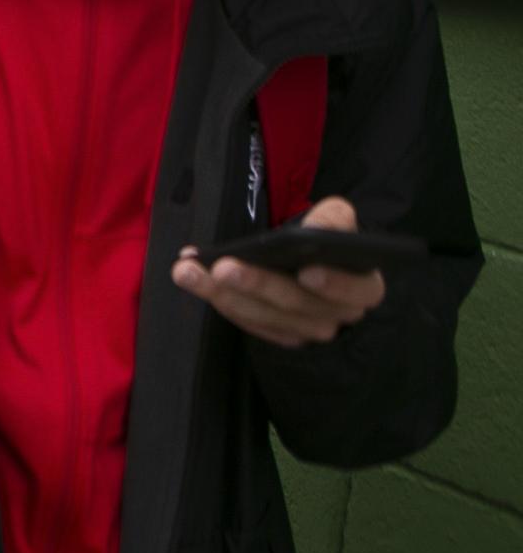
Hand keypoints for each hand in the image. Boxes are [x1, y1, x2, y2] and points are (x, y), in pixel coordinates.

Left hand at [172, 197, 385, 347]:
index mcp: (363, 286)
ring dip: (223, 294)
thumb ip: (333, 218)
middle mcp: (337, 315)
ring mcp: (304, 330)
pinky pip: (245, 321)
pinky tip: (194, 277)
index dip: (335, 284)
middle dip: (258, 285)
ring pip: (263, 316)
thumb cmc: (323, 238)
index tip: (308, 272)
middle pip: (297, 305)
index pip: (358, 290)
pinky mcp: (275, 334)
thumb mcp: (334, 219)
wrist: (306, 258)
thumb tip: (315, 229)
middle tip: (223, 267)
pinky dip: (218, 299)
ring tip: (189, 270)